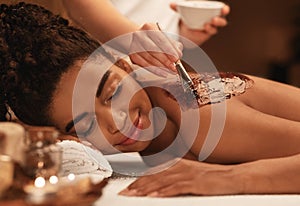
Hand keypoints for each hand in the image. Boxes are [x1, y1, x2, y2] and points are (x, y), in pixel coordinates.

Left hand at [119, 158, 240, 196]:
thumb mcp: (191, 175)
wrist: (232, 176)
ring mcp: (187, 174)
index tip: (128, 187)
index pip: (154, 172)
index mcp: (178, 165)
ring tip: (133, 194)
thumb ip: (176, 177)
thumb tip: (161, 185)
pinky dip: (163, 192)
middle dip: (138, 185)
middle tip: (124, 192)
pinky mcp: (195, 182)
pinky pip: (176, 187)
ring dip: (146, 188)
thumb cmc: (212, 177)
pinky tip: (154, 195)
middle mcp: (180, 167)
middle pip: (154, 176)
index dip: (140, 180)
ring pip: (162, 181)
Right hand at [128, 23, 182, 76]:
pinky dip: (155, 70)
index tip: (176, 58)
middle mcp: (140, 35)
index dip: (169, 50)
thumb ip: (173, 45)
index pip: (161, 40)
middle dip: (166, 60)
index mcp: (149, 27)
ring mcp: (134, 46)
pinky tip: (163, 73)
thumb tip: (178, 54)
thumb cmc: (154, 39)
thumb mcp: (165, 38)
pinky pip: (145, 65)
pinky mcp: (132, 56)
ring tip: (170, 71)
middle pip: (154, 50)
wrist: (139, 40)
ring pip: (149, 59)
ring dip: (161, 67)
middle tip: (174, 67)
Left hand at [170, 3, 229, 45]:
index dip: (224, 9)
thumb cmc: (191, 15)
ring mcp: (210, 28)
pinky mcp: (206, 35)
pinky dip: (206, 31)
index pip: (222, 10)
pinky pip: (208, 34)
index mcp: (212, 11)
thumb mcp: (185, 11)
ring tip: (207, 25)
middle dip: (220, 20)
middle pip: (221, 21)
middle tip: (214, 19)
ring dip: (212, 27)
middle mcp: (213, 20)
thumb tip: (171, 4)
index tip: (224, 9)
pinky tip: (204, 28)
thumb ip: (179, 8)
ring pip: (215, 29)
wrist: (188, 28)